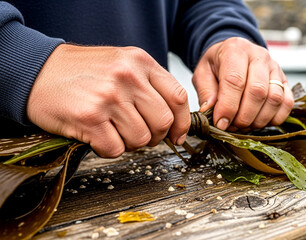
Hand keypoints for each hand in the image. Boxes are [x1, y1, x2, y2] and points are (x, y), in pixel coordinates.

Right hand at [27, 44, 189, 157]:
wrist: (37, 71)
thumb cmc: (83, 72)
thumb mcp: (122, 64)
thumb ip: (149, 86)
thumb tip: (174, 122)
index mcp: (140, 62)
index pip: (178, 97)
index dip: (182, 123)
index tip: (177, 135)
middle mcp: (128, 77)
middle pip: (163, 122)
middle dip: (154, 136)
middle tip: (138, 133)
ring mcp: (109, 97)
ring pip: (141, 139)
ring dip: (129, 143)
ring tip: (112, 130)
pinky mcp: (90, 117)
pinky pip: (115, 149)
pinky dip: (108, 149)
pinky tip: (97, 135)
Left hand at [193, 37, 293, 130]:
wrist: (234, 53)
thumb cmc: (217, 65)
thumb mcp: (203, 73)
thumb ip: (206, 92)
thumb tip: (209, 111)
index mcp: (235, 50)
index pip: (235, 81)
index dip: (228, 106)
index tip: (221, 123)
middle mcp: (259, 56)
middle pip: (258, 91)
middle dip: (244, 116)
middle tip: (232, 127)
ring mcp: (275, 68)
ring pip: (275, 99)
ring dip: (259, 119)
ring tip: (243, 125)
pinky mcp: (285, 80)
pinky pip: (287, 103)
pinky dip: (274, 118)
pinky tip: (259, 121)